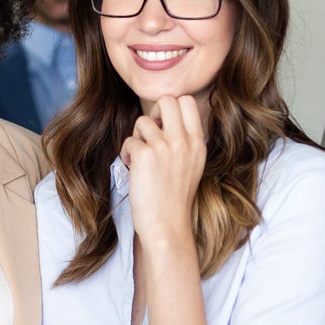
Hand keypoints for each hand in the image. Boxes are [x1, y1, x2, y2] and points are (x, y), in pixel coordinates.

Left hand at [122, 95, 205, 247]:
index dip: (171, 108)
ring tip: (140, 158)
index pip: (187, 101)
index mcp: (197, 143)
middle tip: (150, 134)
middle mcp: (183, 141)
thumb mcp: (192, 165)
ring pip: (142, 121)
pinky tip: (133, 170)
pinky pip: (129, 141)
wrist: (166, 225)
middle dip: (154, 113)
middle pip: (166, 100)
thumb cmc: (175, 198)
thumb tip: (163, 121)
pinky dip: (127, 154)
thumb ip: (184, 141)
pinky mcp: (144, 156)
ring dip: (137, 137)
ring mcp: (164, 147)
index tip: (164, 127)